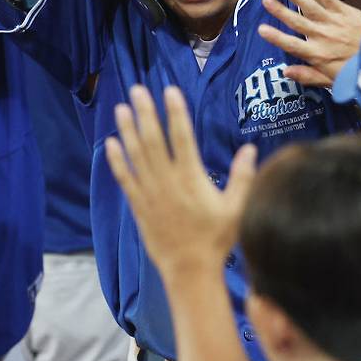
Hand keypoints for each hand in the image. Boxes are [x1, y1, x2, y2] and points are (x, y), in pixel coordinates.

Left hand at [105, 85, 256, 276]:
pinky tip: (110, 143)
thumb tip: (250, 148)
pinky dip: (117, 160)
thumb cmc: (217, 238)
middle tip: (137, 89)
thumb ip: (244, 177)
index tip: (170, 90)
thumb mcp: (237, 208)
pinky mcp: (139, 206)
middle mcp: (168, 180)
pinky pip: (125, 178)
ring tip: (121, 107)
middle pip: (154, 139)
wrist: (190, 270)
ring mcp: (150, 193)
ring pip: (136, 155)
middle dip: (146, 112)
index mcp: (191, 177)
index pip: (182, 137)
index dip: (176, 112)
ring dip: (128, 129)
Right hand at [258, 0, 360, 86]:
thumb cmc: (357, 72)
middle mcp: (322, 36)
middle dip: (280, 11)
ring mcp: (333, 22)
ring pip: (310, 7)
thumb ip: (308, 76)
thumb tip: (285, 72)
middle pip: (296, 21)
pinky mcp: (346, 13)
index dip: (276, 37)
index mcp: (317, 54)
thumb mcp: (331, 82)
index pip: (291, 45)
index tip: (261, 29)